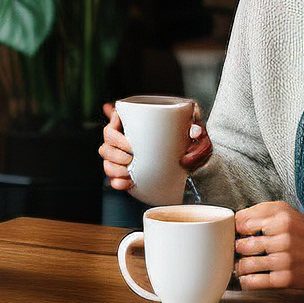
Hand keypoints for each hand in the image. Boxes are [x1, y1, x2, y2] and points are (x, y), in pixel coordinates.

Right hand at [99, 102, 213, 191]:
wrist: (192, 154)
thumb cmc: (189, 135)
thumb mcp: (195, 128)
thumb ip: (197, 127)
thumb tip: (193, 133)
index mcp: (135, 120)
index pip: (113, 119)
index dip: (114, 132)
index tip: (129, 143)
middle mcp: (126, 136)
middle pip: (106, 143)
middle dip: (114, 153)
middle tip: (130, 158)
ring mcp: (124, 154)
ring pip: (106, 160)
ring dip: (112, 168)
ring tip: (127, 173)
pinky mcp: (126, 170)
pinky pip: (113, 177)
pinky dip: (116, 182)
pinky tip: (127, 184)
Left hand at [233, 201, 303, 291]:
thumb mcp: (287, 212)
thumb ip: (261, 211)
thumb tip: (236, 220)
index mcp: (281, 218)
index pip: (241, 223)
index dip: (236, 230)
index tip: (238, 234)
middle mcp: (282, 238)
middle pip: (241, 245)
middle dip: (237, 249)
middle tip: (240, 251)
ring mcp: (284, 260)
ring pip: (245, 264)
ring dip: (240, 266)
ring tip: (243, 265)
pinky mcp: (285, 279)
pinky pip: (254, 282)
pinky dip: (246, 281)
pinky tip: (248, 278)